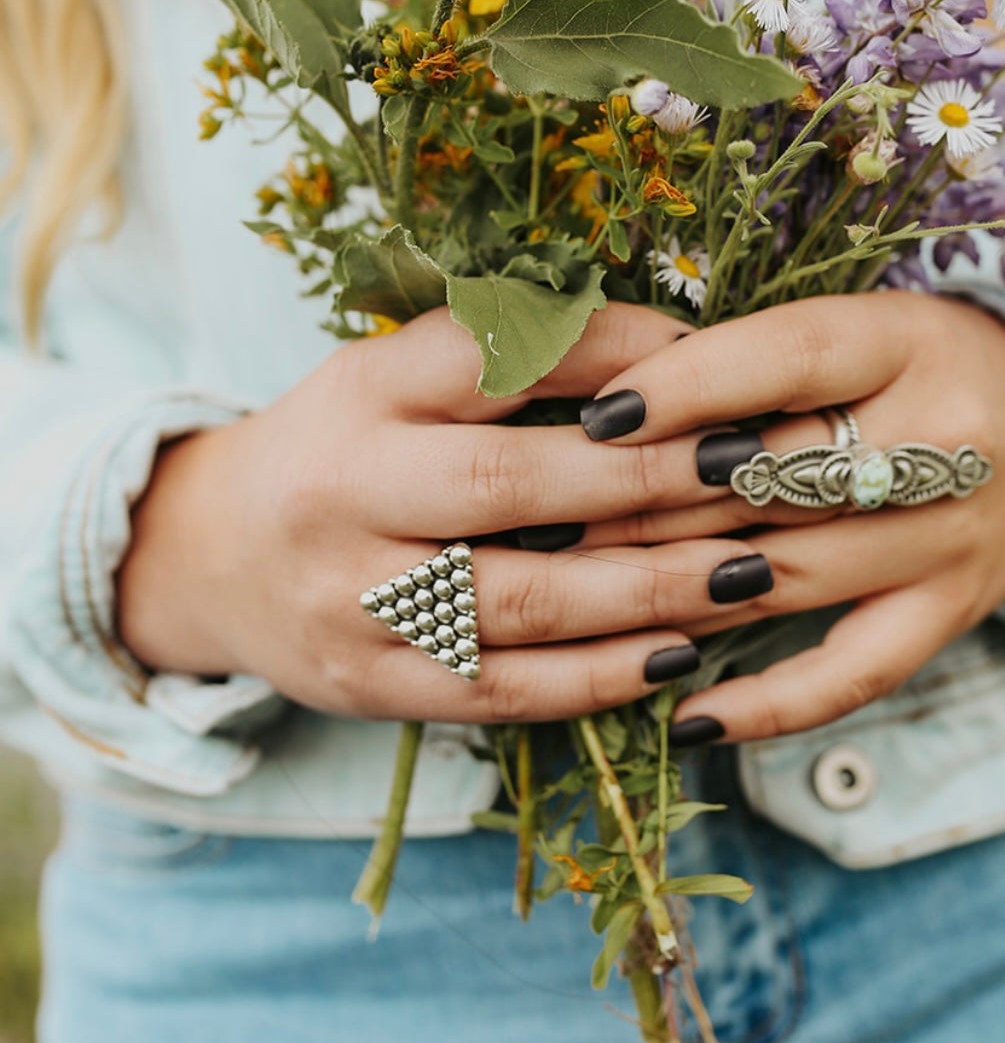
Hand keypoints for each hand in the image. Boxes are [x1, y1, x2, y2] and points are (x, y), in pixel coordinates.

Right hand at [116, 303, 760, 726]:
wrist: (209, 559)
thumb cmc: (344, 449)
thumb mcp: (395, 376)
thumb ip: (508, 362)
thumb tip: (680, 351)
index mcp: (362, 389)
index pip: (496, 352)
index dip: (613, 351)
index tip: (714, 357)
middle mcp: (346, 489)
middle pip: (512, 484)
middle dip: (650, 479)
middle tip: (758, 469)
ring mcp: (351, 598)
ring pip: (520, 600)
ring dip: (650, 589)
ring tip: (750, 570)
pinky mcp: (369, 684)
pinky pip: (503, 691)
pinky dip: (600, 677)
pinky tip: (681, 654)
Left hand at [569, 291, 1004, 742]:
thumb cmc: (913, 367)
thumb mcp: (852, 331)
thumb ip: (747, 367)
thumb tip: (602, 421)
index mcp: (904, 341)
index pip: (787, 358)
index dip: (688, 387)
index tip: (598, 417)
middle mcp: (943, 436)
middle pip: (778, 478)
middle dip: (654, 504)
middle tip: (553, 522)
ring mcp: (952, 535)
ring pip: (793, 574)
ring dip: (680, 591)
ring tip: (583, 598)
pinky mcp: (954, 611)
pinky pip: (854, 673)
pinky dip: (770, 705)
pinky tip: (689, 718)